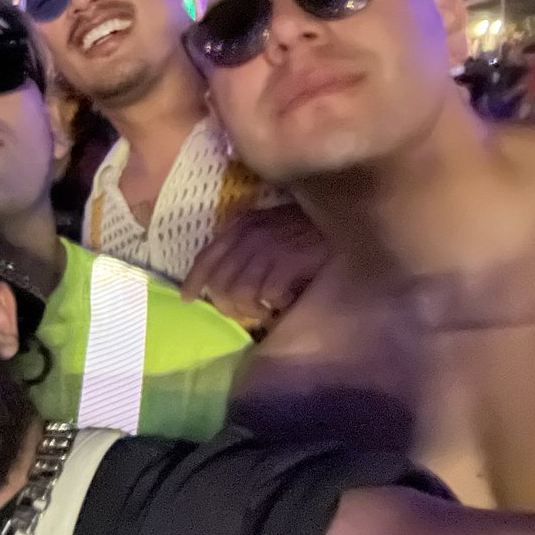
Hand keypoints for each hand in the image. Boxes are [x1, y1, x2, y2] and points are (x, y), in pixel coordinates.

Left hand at [181, 204, 328, 327]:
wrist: (347, 219)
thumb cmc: (308, 227)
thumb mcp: (271, 228)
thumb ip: (248, 246)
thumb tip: (224, 281)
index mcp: (242, 225)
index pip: (207, 256)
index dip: (193, 281)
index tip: (188, 300)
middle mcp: (250, 236)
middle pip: (221, 283)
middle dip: (228, 306)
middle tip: (245, 315)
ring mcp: (270, 248)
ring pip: (240, 293)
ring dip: (251, 310)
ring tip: (265, 313)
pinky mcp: (290, 262)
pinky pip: (268, 296)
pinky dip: (274, 306)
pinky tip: (285, 304)